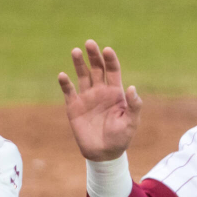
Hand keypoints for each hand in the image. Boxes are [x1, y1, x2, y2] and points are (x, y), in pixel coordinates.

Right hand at [57, 40, 142, 160]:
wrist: (104, 153)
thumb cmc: (120, 138)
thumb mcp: (131, 122)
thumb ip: (134, 105)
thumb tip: (132, 88)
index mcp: (115, 92)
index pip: (113, 70)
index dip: (110, 59)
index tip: (107, 50)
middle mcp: (100, 91)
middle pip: (96, 68)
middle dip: (93, 55)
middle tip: (89, 43)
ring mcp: (86, 97)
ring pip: (82, 75)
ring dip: (78, 63)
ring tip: (75, 51)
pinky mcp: (74, 107)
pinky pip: (69, 92)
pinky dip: (65, 83)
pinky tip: (62, 75)